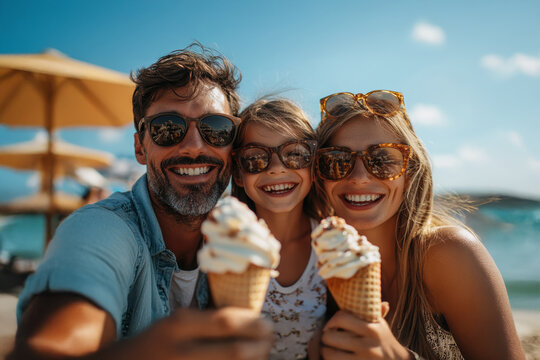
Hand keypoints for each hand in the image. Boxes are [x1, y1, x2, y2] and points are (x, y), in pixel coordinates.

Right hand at [99, 307, 272, 359]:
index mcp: (177, 326)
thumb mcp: (174, 322)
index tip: (265, 321)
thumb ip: (205, 321)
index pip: (226, 321)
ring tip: (260, 352)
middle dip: (260, 346)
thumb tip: (248, 319)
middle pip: (235, 351)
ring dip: (253, 359)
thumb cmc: (153, 343)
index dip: (253, 323)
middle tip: (270, 339)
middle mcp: (181, 351)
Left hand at [320, 303, 410, 359]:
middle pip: (330, 336)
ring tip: (328, 349)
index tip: (331, 325)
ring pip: (329, 353)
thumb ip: (376, 311)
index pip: (341, 318)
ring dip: (325, 351)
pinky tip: (334, 357)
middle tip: (327, 337)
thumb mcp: (381, 325)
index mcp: (372, 329)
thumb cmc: (383, 341)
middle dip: (325, 337)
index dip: (332, 320)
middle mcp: (367, 346)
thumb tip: (382, 301)